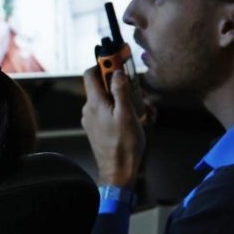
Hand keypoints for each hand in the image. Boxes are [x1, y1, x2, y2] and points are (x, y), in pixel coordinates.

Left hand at [81, 66, 145, 187]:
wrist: (118, 172)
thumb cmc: (124, 145)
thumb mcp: (127, 114)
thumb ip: (120, 91)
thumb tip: (117, 72)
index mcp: (94, 103)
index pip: (91, 74)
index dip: (103, 65)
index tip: (117, 61)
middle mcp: (89, 109)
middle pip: (104, 87)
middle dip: (123, 87)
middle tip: (139, 95)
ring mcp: (92, 119)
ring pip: (110, 101)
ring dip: (127, 102)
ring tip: (144, 114)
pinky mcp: (97, 128)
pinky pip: (110, 114)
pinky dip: (123, 113)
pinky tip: (138, 122)